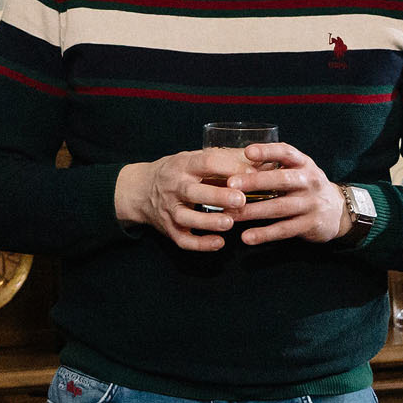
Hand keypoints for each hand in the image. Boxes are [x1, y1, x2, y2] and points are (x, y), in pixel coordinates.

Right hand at [113, 150, 249, 251]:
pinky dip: (200, 244)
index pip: (206, 163)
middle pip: (193, 191)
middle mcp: (174, 186)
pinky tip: (219, 243)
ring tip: (229, 223)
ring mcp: (169, 209)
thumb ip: (226, 159)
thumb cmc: (178, 172)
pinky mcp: (169, 229)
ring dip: (208, 221)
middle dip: (217, 196)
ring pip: (186, 218)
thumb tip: (262, 160)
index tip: (252, 174)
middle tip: (240, 199)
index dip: (229, 168)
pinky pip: (183, 240)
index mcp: (183, 165)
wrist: (140, 190)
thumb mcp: (195, 158)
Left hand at [229, 141, 349, 244]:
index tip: (248, 152)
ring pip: (280, 207)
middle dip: (255, 182)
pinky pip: (284, 229)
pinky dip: (264, 234)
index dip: (268, 151)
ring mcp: (311, 204)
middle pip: (282, 179)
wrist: (338, 211)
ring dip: (253, 211)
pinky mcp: (310, 224)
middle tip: (230, 184)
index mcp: (303, 164)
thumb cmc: (306, 187)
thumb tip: (235, 166)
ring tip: (230, 215)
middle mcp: (309, 181)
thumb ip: (273, 167)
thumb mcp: (297, 171)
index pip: (287, 152)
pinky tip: (247, 237)